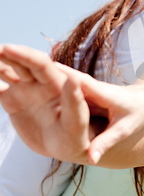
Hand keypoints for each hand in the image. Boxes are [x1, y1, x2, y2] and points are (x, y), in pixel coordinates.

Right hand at [0, 44, 91, 162]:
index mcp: (60, 85)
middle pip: (22, 63)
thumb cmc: (84, 136)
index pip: (42, 65)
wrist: (74, 145)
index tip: (5, 49)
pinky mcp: (14, 102)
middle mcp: (42, 84)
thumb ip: (76, 107)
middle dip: (6, 54)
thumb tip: (74, 84)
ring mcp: (27, 91)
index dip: (24, 56)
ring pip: (6, 71)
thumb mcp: (81, 127)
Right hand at [0, 44, 143, 164]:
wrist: (143, 99)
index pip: (71, 79)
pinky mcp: (71, 87)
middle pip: (51, 69)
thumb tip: (92, 158)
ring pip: (46, 71)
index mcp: (96, 90)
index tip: (29, 63)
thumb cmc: (136, 112)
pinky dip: (28, 73)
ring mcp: (75, 84)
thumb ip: (106, 141)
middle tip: (1, 50)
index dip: (49, 70)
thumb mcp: (124, 128)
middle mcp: (82, 83)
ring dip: (23, 62)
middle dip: (27, 59)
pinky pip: (47, 79)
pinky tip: (6, 69)